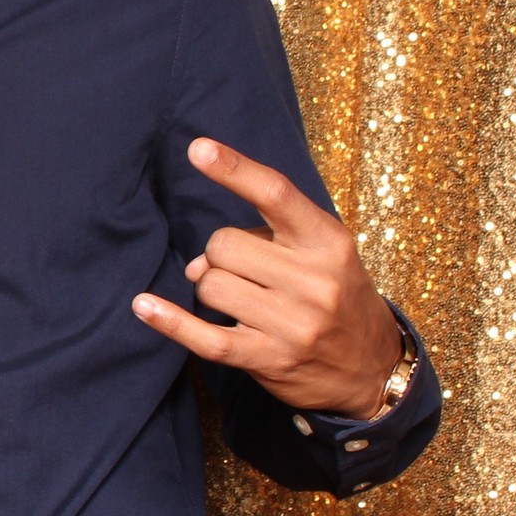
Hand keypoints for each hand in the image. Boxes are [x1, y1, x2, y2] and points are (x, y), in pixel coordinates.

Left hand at [130, 137, 407, 417]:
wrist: (372, 367)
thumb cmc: (337, 296)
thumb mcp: (322, 254)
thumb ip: (265, 240)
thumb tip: (198, 263)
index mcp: (328, 242)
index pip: (276, 194)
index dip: (234, 169)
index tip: (198, 148)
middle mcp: (315, 281)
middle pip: (224, 244)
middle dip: (220, 254)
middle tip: (246, 271)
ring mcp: (293, 324)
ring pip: (210, 285)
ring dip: (211, 289)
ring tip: (242, 301)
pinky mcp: (270, 360)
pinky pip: (205, 336)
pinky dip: (170, 321)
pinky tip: (143, 306)